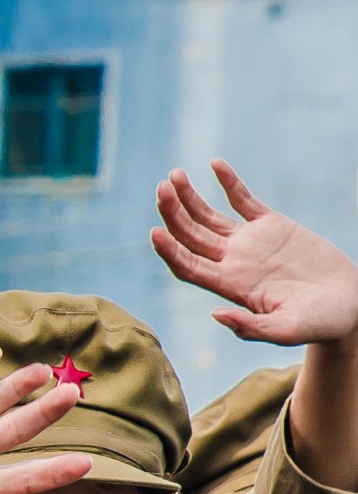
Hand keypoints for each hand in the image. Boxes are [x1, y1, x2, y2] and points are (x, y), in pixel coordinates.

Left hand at [153, 160, 357, 346]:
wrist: (350, 305)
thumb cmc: (319, 323)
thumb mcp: (287, 330)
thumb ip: (252, 327)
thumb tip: (216, 315)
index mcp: (231, 286)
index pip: (188, 267)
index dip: (169, 251)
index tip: (155, 233)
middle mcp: (233, 262)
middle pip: (190, 236)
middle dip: (172, 213)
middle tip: (161, 188)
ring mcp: (250, 242)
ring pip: (208, 216)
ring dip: (189, 197)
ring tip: (174, 175)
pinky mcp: (272, 225)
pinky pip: (243, 200)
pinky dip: (229, 182)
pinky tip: (214, 163)